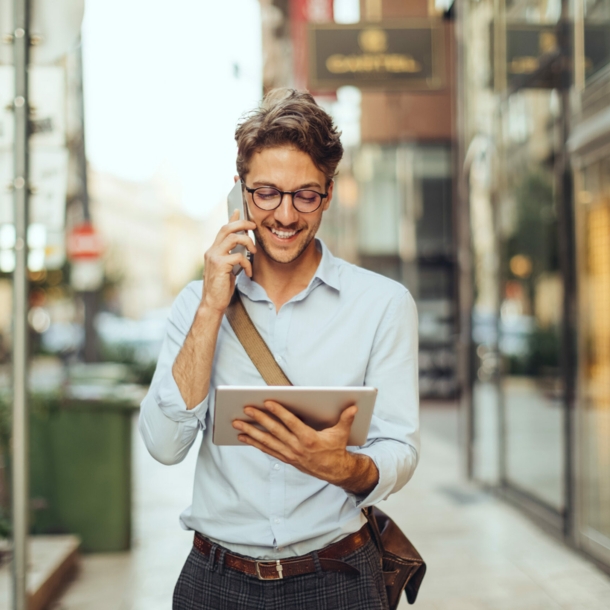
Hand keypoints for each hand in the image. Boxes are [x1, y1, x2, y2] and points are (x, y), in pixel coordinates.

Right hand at [201, 210, 256, 313]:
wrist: (212, 303)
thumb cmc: (220, 288)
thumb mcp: (227, 269)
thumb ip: (231, 256)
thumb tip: (241, 248)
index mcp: (213, 251)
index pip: (223, 230)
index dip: (231, 219)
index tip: (238, 211)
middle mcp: (211, 251)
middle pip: (227, 228)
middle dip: (242, 224)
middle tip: (254, 227)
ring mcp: (214, 257)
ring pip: (233, 238)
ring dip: (248, 242)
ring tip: (254, 252)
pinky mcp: (220, 265)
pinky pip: (239, 256)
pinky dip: (247, 263)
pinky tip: (248, 272)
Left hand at [232, 401, 378, 493]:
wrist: (335, 472)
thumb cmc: (336, 448)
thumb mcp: (342, 433)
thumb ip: (346, 418)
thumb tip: (353, 406)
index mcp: (309, 438)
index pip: (290, 422)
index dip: (278, 411)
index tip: (266, 402)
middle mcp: (296, 447)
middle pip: (274, 431)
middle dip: (259, 419)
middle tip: (246, 409)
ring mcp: (289, 454)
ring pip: (267, 442)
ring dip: (251, 432)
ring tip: (237, 424)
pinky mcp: (286, 458)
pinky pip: (267, 450)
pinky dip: (254, 443)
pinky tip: (244, 437)